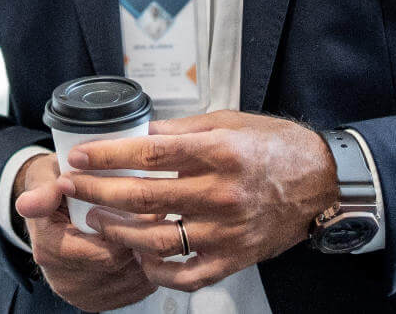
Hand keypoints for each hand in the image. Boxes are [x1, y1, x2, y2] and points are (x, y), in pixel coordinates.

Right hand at [12, 153, 157, 310]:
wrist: (50, 210)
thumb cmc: (54, 188)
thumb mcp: (46, 178)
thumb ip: (44, 191)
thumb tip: (26, 204)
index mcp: (48, 248)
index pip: (104, 253)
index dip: (130, 231)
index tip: (147, 209)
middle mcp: (60, 277)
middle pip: (120, 267)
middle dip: (140, 241)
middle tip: (158, 216)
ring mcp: (78, 292)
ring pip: (131, 281)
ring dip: (146, 257)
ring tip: (152, 229)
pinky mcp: (95, 301)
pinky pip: (134, 292)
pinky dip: (144, 271)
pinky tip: (143, 249)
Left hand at [60, 111, 336, 291]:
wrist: (322, 182)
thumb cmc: (276, 147)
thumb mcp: (229, 122)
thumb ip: (183, 130)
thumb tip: (142, 135)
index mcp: (218, 153)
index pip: (149, 156)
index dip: (108, 157)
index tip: (80, 157)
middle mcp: (221, 193)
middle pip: (143, 197)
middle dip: (98, 191)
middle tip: (73, 187)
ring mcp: (227, 231)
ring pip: (158, 239)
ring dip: (119, 232)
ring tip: (97, 220)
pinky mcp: (234, 257)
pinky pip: (187, 274)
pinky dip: (158, 270)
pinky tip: (139, 256)